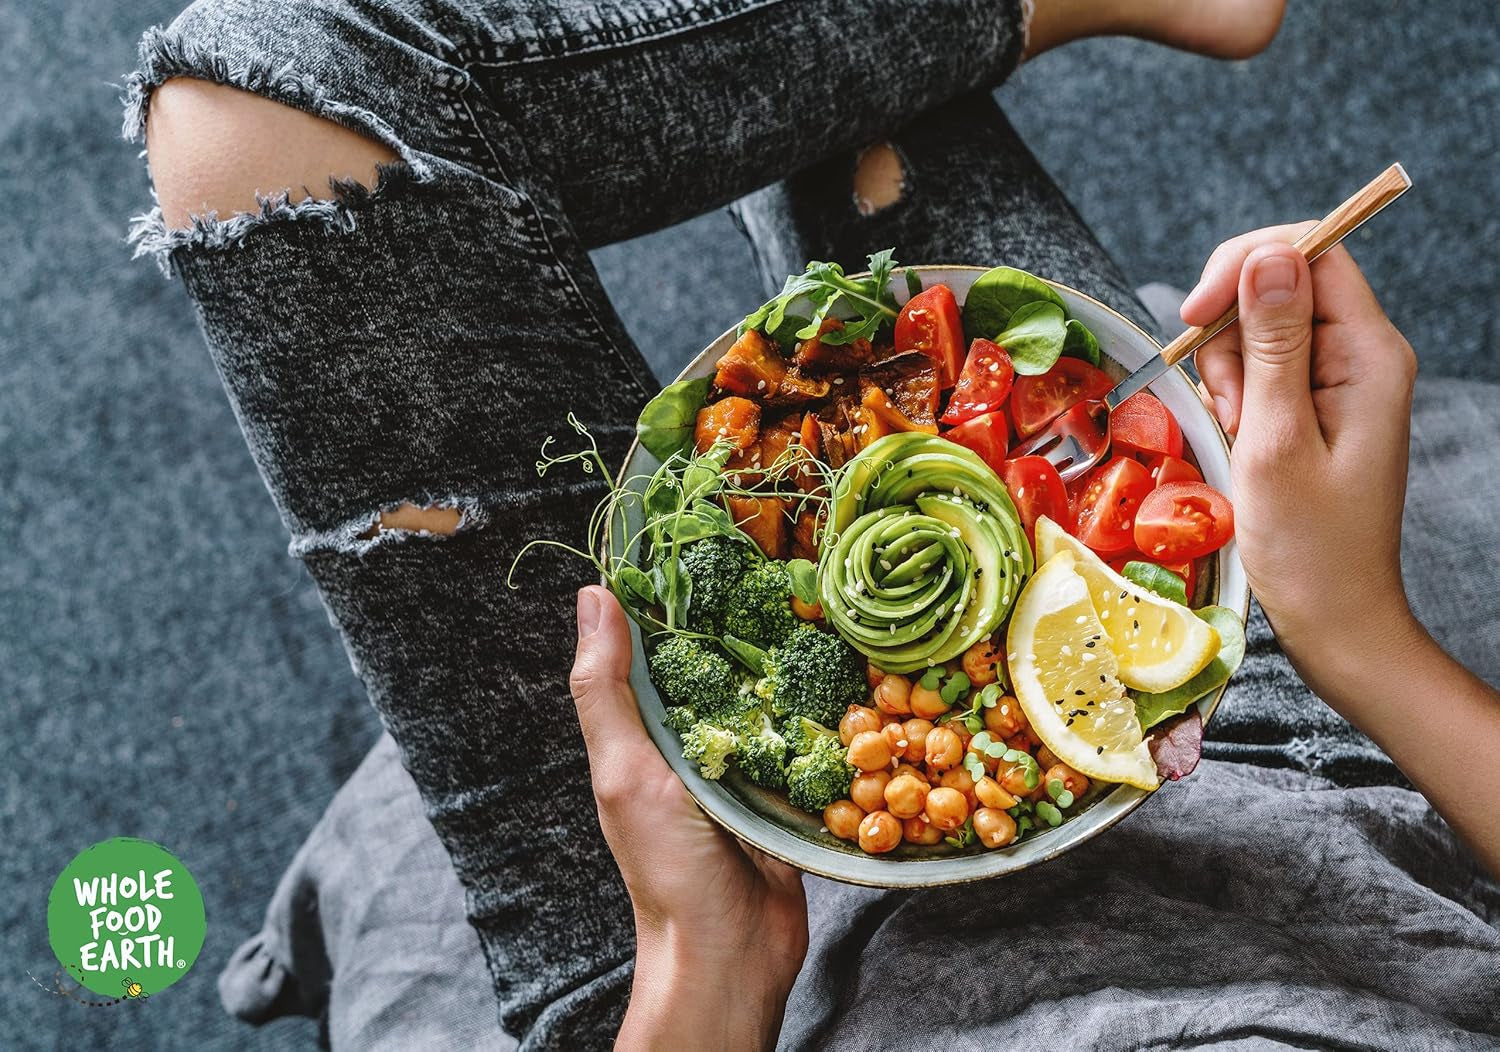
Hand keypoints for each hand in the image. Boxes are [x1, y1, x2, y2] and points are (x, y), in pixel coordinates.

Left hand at [570, 586, 806, 1049]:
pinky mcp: (795, 784)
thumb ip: (606, 691)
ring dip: (793, 654)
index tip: (701, 525)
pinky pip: (810, 733)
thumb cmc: (667, 869)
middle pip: (721, 660)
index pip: (656, 643)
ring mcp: (748, 760)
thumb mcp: (625, 773)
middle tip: (783, 546)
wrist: (731, 954)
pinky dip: (827, 704)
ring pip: (770, 689)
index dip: (673, 591)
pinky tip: (852, 664)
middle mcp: (696, 738)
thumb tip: (593, 598)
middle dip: (745, 613)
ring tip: (825, 590)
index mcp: (647, 729)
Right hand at [1181, 228, 1422, 681]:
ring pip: (1257, 331)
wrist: (1334, 618)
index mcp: (1369, 354)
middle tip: (1230, 407)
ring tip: (1237, 434)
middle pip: (1276, 288)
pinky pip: (1258, 371)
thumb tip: (1267, 255)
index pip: (1310, 252)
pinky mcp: (1314, 406)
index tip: (1193, 318)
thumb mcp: (1276, 439)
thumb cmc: (1308, 545)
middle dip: (1230, 337)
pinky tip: (1237, 441)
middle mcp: (1360, 355)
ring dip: (1226, 374)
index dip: (1244, 267)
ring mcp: (1338, 381)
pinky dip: (1232, 398)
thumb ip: (1272, 343)